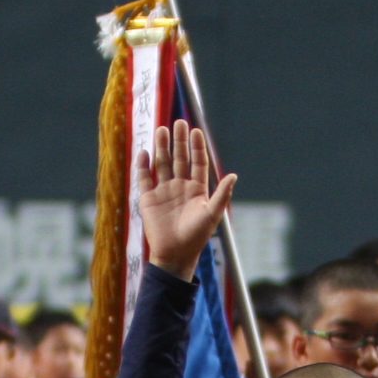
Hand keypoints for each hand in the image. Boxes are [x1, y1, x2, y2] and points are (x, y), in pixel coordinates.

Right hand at [137, 121, 235, 282]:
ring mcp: (164, 191)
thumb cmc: (196, 237)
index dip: (197, 146)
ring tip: (161, 130)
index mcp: (197, 189)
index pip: (197, 162)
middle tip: (178, 123)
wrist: (175, 254)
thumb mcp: (212, 214)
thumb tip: (234, 176)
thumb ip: (222, 194)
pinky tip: (144, 152)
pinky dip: (143, 166)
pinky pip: (145, 178)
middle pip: (180, 158)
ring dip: (161, 147)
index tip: (196, 131)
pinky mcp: (149, 199)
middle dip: (179, 141)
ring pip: (162, 164)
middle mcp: (180, 187)